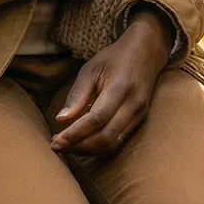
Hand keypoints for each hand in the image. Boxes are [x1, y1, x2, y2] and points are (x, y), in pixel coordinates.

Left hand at [50, 9, 172, 155]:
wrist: (147, 53)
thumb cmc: (115, 58)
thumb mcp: (91, 69)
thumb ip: (77, 95)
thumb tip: (60, 120)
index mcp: (120, 88)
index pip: (97, 119)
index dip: (76, 133)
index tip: (56, 141)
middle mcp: (133, 105)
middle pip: (106, 137)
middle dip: (79, 146)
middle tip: (57, 146)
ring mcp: (140, 115)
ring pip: (113, 144)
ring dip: (88, 150)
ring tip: (67, 146)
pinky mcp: (140, 121)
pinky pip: (118, 141)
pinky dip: (99, 146)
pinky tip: (83, 142)